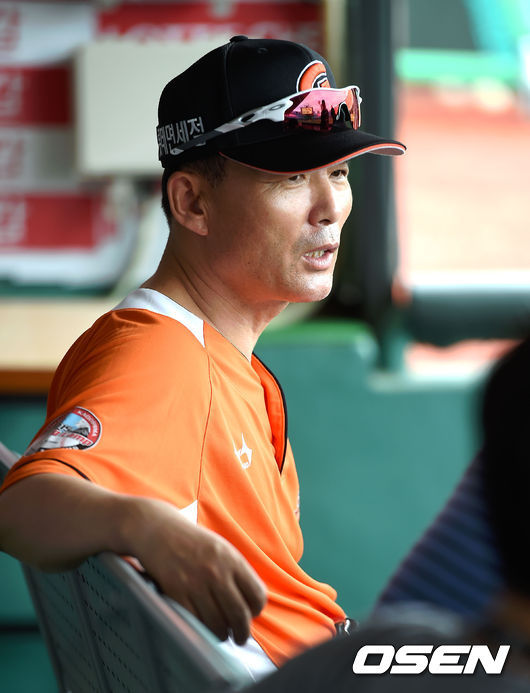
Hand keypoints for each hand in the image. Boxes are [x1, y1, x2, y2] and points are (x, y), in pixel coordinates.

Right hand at [128, 497, 266, 644]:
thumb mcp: (222, 548)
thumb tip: (251, 604)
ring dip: (222, 635)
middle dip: (242, 633)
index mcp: (232, 559)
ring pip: (218, 625)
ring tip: (221, 633)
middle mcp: (216, 572)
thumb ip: (237, 573)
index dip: (256, 610)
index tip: (251, 614)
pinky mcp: (176, 593)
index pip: (257, 595)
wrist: (159, 531)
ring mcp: (196, 583)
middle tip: (240, 637)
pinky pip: (195, 623)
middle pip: (240, 615)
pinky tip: (203, 626)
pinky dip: (202, 630)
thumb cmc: (193, 542)